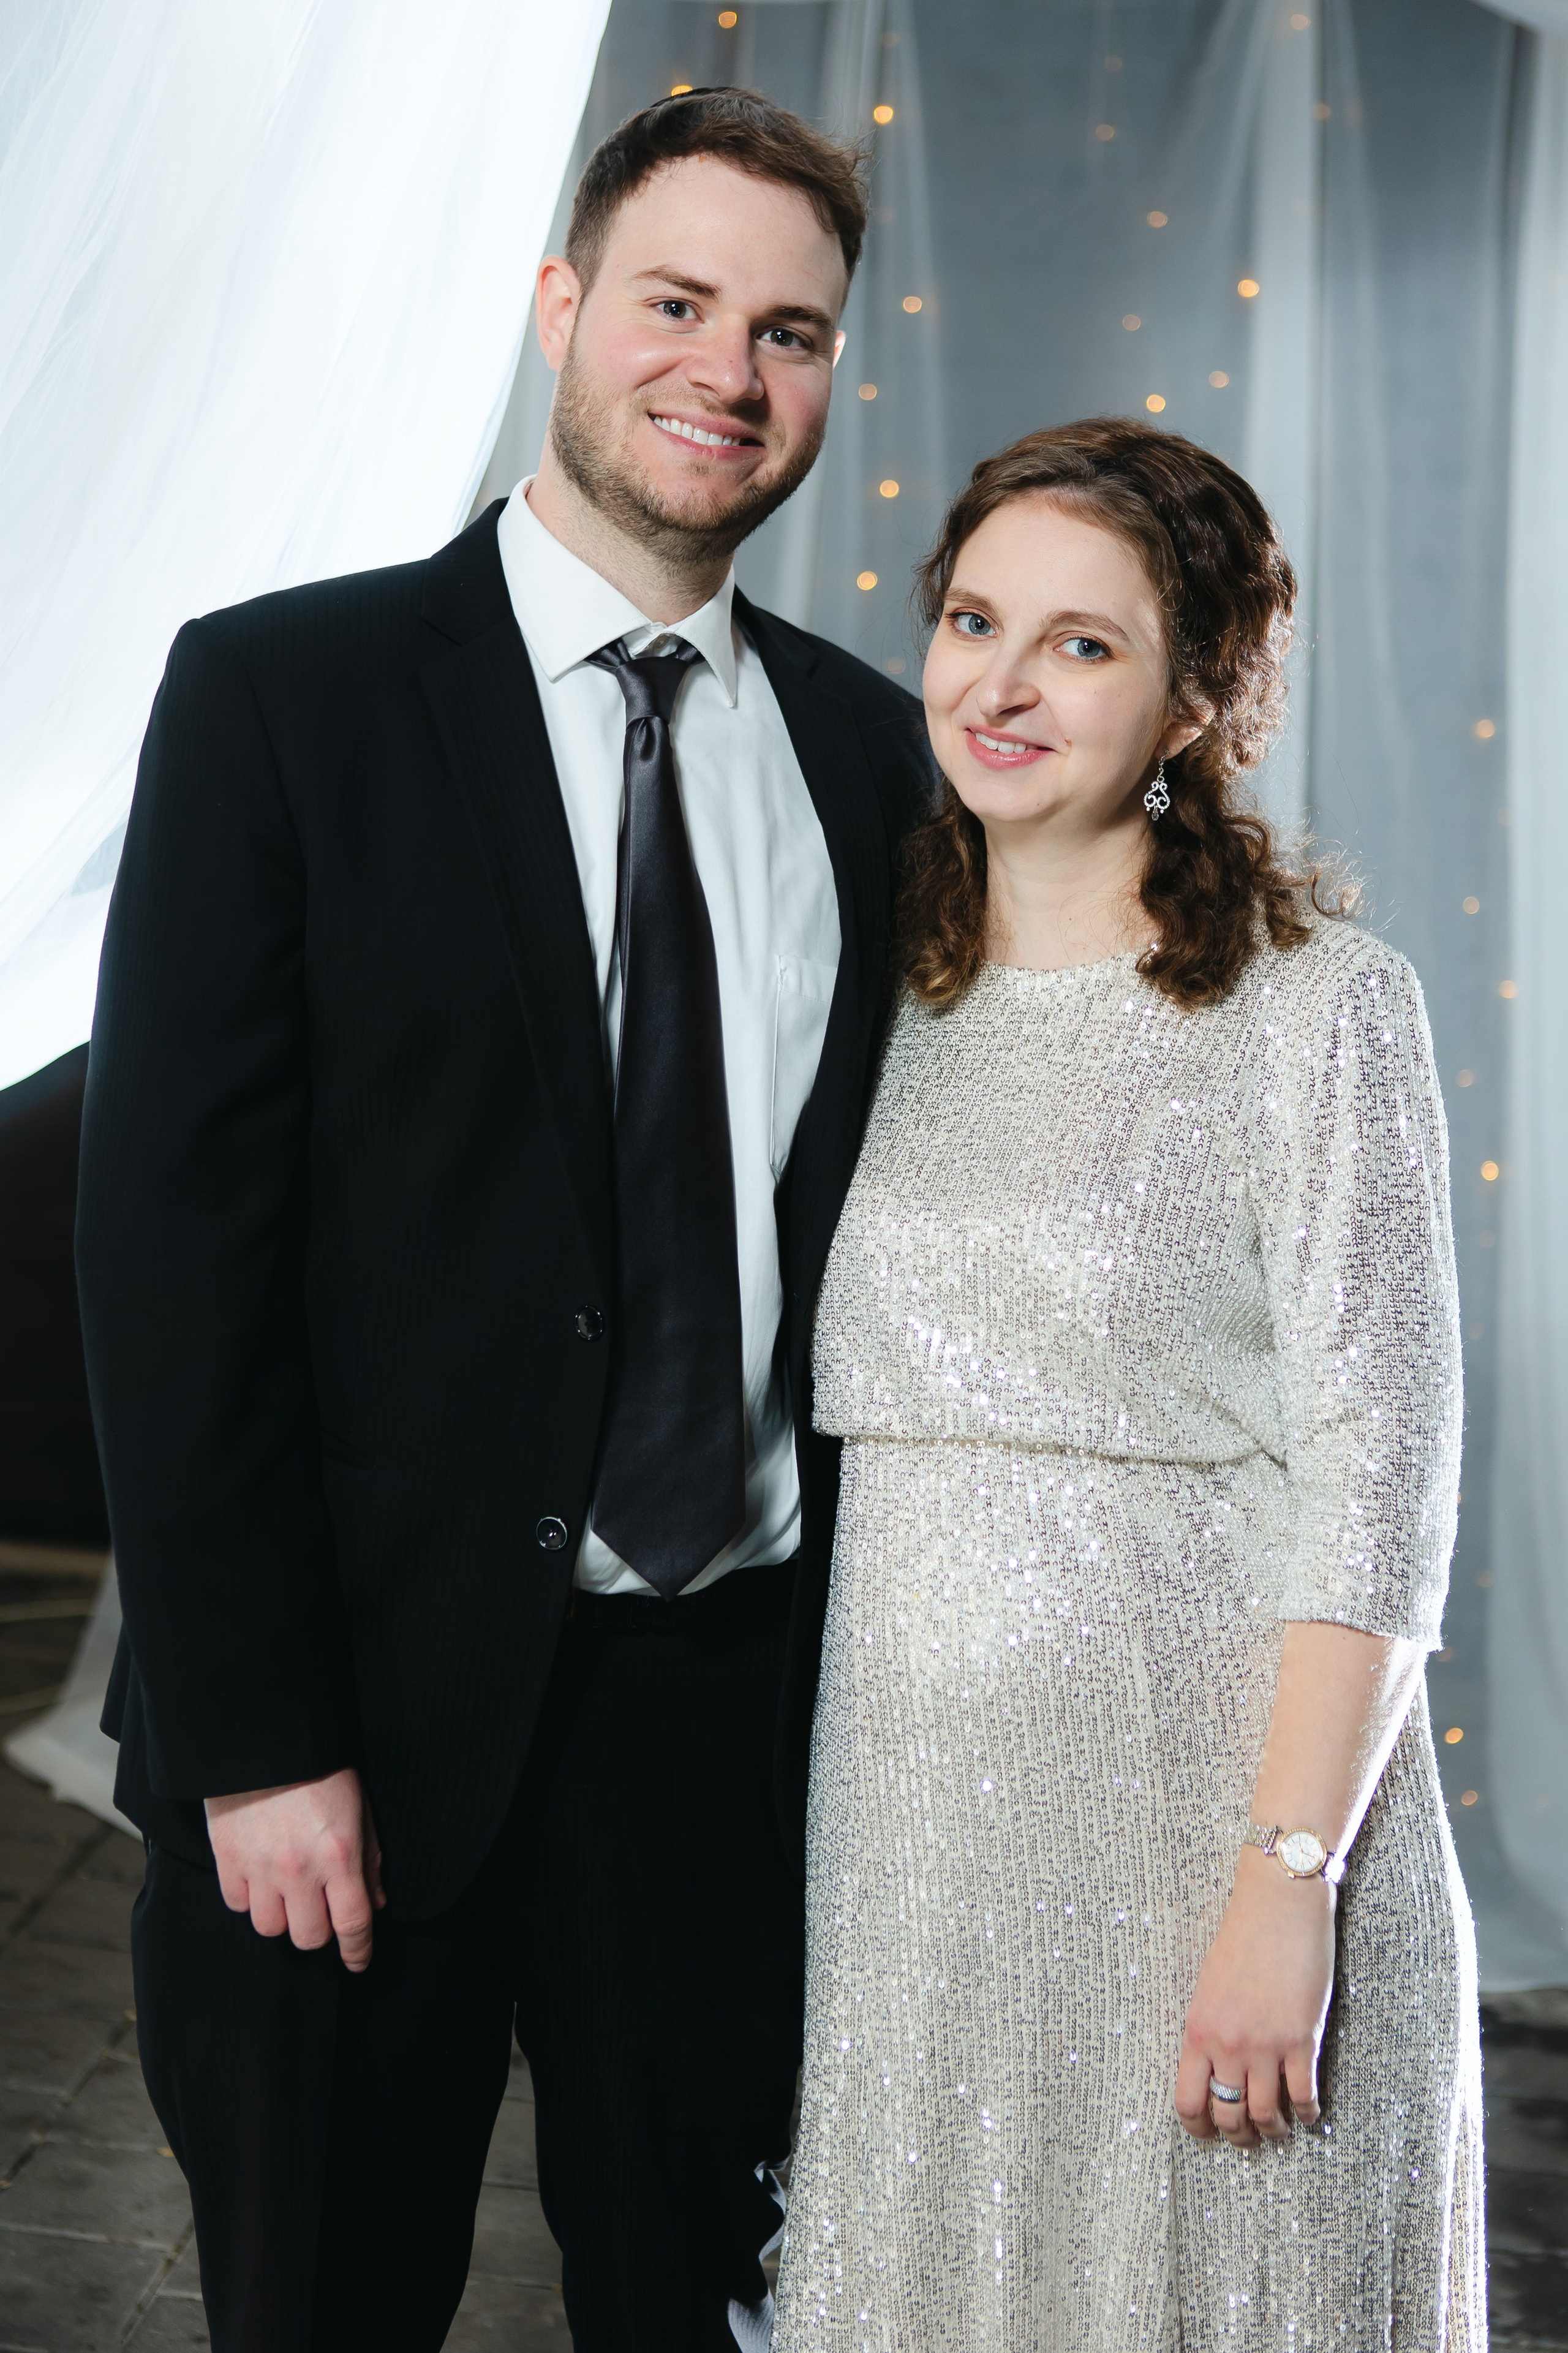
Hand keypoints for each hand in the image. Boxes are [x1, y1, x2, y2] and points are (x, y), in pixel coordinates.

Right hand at [205, 1767, 385, 1972]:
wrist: (264, 1735)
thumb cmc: (319, 1768)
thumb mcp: (359, 1808)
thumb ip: (369, 1859)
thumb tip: (375, 1902)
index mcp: (339, 1855)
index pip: (353, 1924)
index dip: (358, 1951)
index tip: (359, 1962)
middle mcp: (299, 1870)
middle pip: (309, 1938)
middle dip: (318, 1930)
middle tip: (318, 1908)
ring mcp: (260, 1867)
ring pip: (270, 1928)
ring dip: (281, 1916)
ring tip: (285, 1890)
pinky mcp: (227, 1860)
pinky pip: (237, 1905)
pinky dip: (249, 1898)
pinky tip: (258, 1876)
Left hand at [1174, 1845, 1335, 2147]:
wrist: (1279, 1904)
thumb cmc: (1243, 1938)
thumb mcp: (1210, 1987)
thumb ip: (1210, 2029)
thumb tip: (1215, 2070)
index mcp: (1198, 2030)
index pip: (1188, 2102)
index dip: (1198, 2129)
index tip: (1209, 2135)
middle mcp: (1227, 2045)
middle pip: (1228, 2116)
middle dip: (1239, 2136)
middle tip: (1250, 2138)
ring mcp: (1266, 2045)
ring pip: (1266, 2115)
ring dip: (1274, 2130)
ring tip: (1280, 2128)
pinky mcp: (1302, 2040)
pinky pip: (1304, 2096)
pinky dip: (1307, 2114)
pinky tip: (1308, 2114)